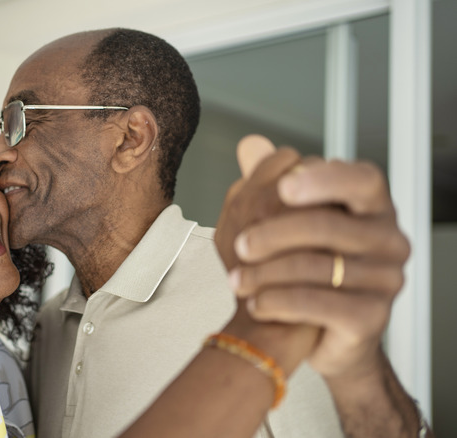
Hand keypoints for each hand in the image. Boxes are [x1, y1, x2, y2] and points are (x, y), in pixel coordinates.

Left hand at [223, 135, 409, 379]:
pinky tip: (255, 303)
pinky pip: (320, 304)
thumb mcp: (283, 220)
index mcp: (372, 207)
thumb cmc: (304, 269)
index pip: (361, 180)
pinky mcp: (372, 318)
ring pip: (318, 267)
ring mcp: (386, 281)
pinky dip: (279, 302)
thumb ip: (270, 181)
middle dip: (274, 234)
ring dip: (266, 274)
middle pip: (329, 225)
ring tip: (235, 280)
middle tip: (238, 245)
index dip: (324, 179)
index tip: (282, 187)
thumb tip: (250, 144)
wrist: (319, 333)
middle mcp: (389, 240)